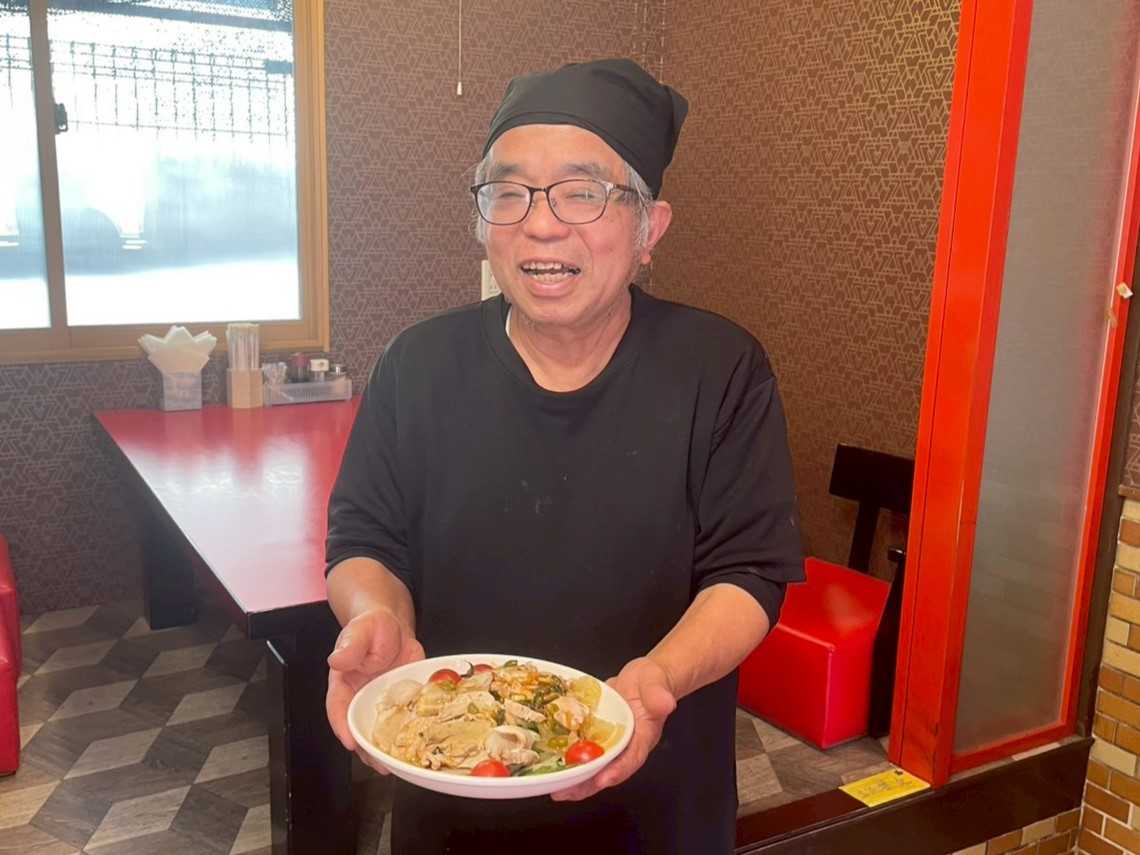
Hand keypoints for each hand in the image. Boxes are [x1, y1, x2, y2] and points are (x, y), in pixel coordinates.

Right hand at [325, 608, 423, 772]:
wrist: (394, 625)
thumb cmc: (372, 626)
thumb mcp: (360, 631)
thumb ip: (350, 645)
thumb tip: (338, 659)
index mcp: (344, 685)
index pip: (337, 709)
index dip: (342, 727)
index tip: (350, 743)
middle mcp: (361, 699)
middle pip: (360, 728)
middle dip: (369, 750)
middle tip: (381, 766)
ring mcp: (383, 703)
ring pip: (383, 730)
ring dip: (389, 748)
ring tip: (400, 765)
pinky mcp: (404, 702)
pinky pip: (406, 720)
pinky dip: (413, 733)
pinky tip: (423, 745)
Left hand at [551, 656, 676, 801]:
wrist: (645, 676)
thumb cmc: (654, 680)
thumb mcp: (656, 683)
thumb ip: (659, 695)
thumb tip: (665, 703)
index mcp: (642, 737)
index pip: (631, 759)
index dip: (617, 771)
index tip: (602, 780)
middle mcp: (625, 745)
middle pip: (607, 770)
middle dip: (588, 784)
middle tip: (564, 793)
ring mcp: (610, 741)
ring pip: (594, 764)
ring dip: (576, 777)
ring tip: (555, 788)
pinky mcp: (597, 733)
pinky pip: (584, 748)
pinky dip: (569, 757)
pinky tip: (552, 764)